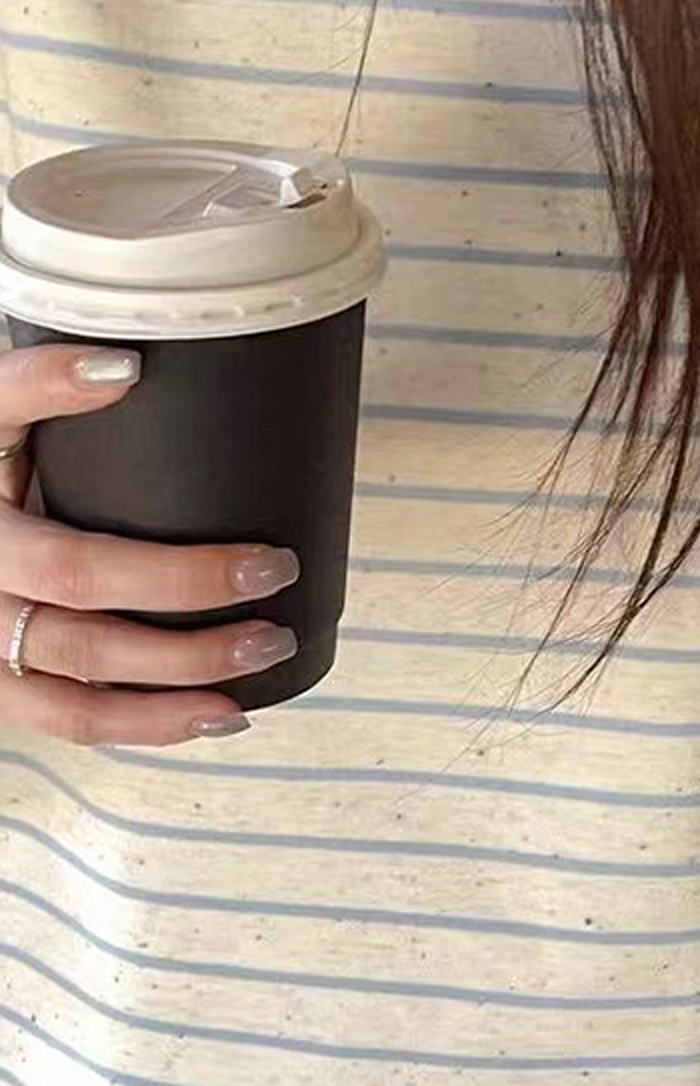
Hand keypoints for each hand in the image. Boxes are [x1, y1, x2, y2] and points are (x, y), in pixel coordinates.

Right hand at [0, 344, 300, 745]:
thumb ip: (39, 380)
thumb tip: (126, 366)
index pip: (81, 569)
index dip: (177, 574)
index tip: (268, 558)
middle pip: (89, 634)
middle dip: (192, 630)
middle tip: (279, 602)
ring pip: (77, 698)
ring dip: (175, 697)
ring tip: (261, 668)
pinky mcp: (3, 680)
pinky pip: (69, 720)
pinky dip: (143, 727)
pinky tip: (214, 714)